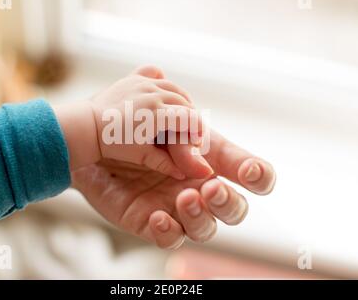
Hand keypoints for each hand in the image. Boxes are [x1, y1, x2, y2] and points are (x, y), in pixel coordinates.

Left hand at [56, 66, 209, 179]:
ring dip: (180, 101)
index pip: (191, 117)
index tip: (196, 139)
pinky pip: (155, 73)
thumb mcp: (142, 156)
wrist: (88, 126)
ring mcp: (142, 83)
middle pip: (185, 102)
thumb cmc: (114, 144)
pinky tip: (161, 95)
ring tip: (179, 115)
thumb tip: (188, 174)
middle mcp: (153, 93)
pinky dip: (162, 82)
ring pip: (173, 88)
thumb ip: (167, 163)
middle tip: (188, 130)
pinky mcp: (133, 78)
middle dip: (190, 117)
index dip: (198, 129)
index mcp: (158, 113)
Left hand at [71, 129, 275, 248]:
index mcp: (211, 161)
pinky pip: (171, 238)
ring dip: (201, 215)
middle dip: (228, 201)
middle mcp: (200, 188)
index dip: (259, 176)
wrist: (98, 140)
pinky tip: (158, 216)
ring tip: (184, 197)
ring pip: (206, 228)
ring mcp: (178, 209)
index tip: (250, 172)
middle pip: (235, 209)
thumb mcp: (158, 120)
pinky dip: (169, 231)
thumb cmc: (136, 126)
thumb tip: (195, 126)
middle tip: (210, 187)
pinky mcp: (153, 222)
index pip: (249, 174)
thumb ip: (179, 119)